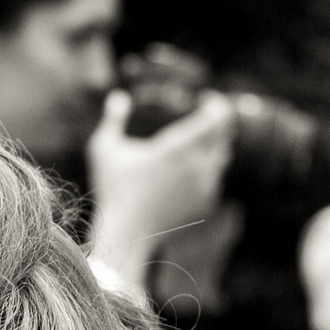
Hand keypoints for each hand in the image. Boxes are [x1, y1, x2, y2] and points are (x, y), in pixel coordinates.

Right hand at [85, 88, 235, 286]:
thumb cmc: (113, 190)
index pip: (217, 116)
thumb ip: (112, 119)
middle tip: (203, 120)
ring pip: (221, 159)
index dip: (216, 104)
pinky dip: (206, 174)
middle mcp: (199, 164)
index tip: (205, 100)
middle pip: (224, 135)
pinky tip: (189, 174)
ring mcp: (205, 186)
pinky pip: (214, 181)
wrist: (126, 235)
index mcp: (179, 146)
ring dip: (212, 149)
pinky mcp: (206, 204)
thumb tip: (118, 95)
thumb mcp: (104, 149)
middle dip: (216, 125)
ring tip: (195, 146)